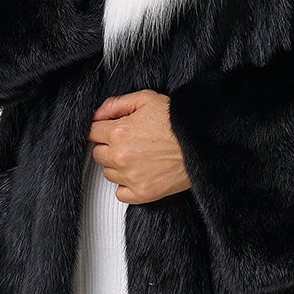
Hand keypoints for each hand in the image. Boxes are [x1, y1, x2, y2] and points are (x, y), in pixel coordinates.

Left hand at [87, 90, 191, 204]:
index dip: (100, 129)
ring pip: (108, 173)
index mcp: (119, 132)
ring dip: (117, 166)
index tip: (108, 130)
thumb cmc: (178, 122)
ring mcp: (131, 177)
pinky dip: (126, 185)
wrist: (202, 144)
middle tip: (128, 142)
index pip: (91, 132)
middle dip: (109, 147)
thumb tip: (96, 114)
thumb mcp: (146, 99)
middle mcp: (121, 156)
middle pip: (98, 154)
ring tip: (138, 156)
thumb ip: (116, 104)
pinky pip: (120, 193)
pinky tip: (139, 173)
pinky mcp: (142, 193)